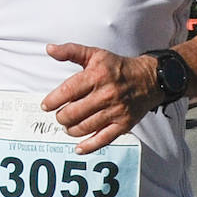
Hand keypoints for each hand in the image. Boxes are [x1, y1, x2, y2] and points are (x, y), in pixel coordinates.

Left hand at [41, 43, 158, 153]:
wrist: (149, 79)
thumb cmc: (118, 67)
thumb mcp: (95, 54)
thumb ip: (70, 51)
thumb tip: (50, 49)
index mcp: (97, 76)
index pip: (67, 91)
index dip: (52, 101)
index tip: (46, 105)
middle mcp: (106, 94)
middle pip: (73, 113)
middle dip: (61, 117)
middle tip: (61, 116)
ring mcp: (115, 111)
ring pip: (84, 127)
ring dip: (71, 129)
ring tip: (69, 126)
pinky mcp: (123, 124)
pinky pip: (103, 139)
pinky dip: (88, 146)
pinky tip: (79, 147)